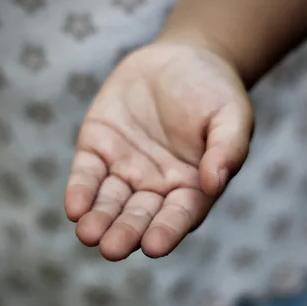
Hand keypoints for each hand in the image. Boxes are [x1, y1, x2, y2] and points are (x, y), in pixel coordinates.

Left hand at [65, 41, 252, 260]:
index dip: (167, 231)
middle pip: (139, 215)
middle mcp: (156, 185)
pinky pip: (87, 173)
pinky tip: (74, 208)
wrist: (180, 57)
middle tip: (112, 248)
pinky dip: (80, 191)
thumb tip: (214, 182)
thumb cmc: (214, 90)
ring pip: (109, 201)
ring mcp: (125, 168)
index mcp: (191, 186)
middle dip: (125, 232)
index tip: (154, 246)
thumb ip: (227, 147)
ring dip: (98, 219)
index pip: (179, 215)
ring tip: (88, 234)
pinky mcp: (98, 147)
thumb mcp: (231, 114)